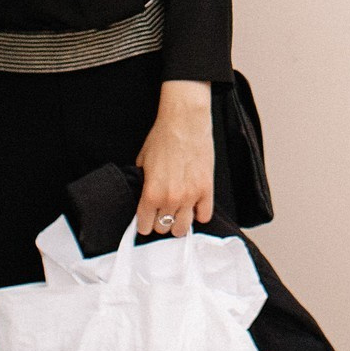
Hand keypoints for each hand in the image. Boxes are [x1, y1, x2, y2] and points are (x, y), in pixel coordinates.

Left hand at [136, 81, 215, 236]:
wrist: (185, 122)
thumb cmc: (163, 137)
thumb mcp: (142, 162)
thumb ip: (143, 184)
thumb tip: (144, 197)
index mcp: (151, 193)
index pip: (145, 226)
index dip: (144, 223)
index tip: (146, 220)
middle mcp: (171, 199)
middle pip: (164, 228)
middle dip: (161, 222)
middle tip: (162, 212)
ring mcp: (191, 196)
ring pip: (184, 228)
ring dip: (179, 223)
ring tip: (178, 213)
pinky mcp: (207, 189)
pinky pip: (205, 215)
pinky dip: (199, 214)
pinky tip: (194, 206)